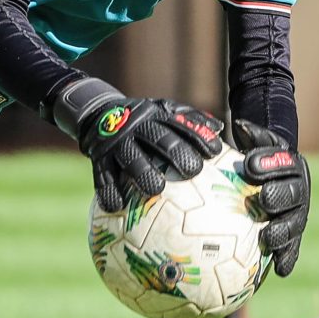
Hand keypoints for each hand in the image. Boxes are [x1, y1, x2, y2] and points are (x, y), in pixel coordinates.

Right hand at [78, 97, 223, 213]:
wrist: (99, 114)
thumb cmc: (143, 121)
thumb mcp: (164, 111)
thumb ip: (189, 119)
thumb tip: (219, 129)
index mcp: (156, 115)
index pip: (180, 123)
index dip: (198, 136)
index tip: (214, 151)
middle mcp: (137, 127)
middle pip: (157, 138)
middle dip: (176, 153)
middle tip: (193, 171)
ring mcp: (116, 142)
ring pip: (130, 157)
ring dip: (143, 172)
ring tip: (155, 190)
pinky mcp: (99, 157)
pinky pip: (103, 175)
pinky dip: (109, 191)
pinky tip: (117, 206)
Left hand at [228, 119, 309, 275]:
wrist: (270, 178)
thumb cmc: (258, 158)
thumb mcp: (257, 143)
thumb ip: (252, 135)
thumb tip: (239, 125)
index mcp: (292, 166)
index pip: (283, 163)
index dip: (268, 164)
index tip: (247, 166)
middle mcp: (299, 190)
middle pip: (293, 195)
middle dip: (278, 197)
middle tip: (263, 200)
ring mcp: (298, 214)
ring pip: (294, 224)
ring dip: (283, 232)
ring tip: (268, 239)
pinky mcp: (293, 235)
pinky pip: (293, 248)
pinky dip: (287, 259)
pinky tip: (280, 271)